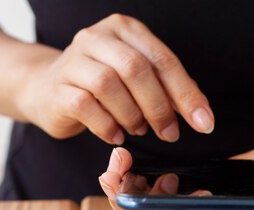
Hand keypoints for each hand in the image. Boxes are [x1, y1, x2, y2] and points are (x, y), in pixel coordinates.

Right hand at [20, 14, 213, 143]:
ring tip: (138, 129)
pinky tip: (116, 135)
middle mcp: (97, 38)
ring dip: (131, 115)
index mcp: (125, 30)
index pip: (162, 60)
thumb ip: (166, 89)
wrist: (49, 90)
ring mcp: (74, 60)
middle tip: (170, 133)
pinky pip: (86, 106)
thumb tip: (201, 114)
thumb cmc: (101, 86)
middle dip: (159, 107)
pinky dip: (107, 126)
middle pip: (136, 69)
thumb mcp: (137, 80)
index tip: (204, 123)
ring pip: (109, 85)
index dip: (186, 94)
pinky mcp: (59, 87)